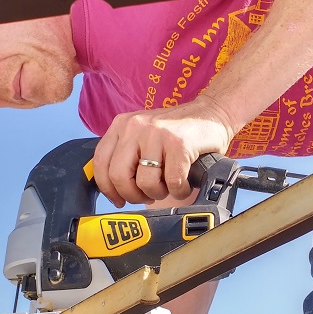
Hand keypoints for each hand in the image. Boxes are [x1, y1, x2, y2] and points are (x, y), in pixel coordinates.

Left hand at [93, 98, 233, 206]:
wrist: (211, 114)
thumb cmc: (178, 132)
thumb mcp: (143, 136)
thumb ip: (126, 155)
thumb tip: (114, 191)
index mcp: (122, 125)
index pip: (101, 162)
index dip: (108, 188)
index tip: (118, 199)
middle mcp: (135, 126)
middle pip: (119, 176)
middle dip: (133, 195)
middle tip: (146, 197)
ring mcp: (157, 134)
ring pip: (145, 183)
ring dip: (158, 194)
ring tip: (168, 187)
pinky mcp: (179, 144)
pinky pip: (172, 182)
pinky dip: (179, 191)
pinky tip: (184, 184)